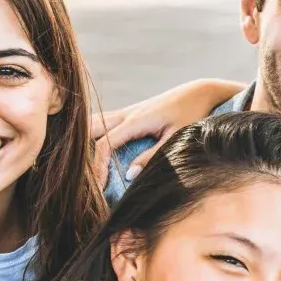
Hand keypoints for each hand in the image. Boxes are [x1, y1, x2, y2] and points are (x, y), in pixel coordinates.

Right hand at [91, 79, 244, 182]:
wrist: (199, 92)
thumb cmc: (192, 114)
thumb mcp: (175, 139)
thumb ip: (152, 157)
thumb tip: (129, 175)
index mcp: (135, 121)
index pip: (104, 145)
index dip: (97, 167)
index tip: (98, 188)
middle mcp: (126, 114)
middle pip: (90, 129)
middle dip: (81, 152)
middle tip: (81, 175)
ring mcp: (127, 111)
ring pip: (94, 122)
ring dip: (84, 140)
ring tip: (81, 164)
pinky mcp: (131, 112)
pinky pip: (104, 121)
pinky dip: (93, 133)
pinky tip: (89, 147)